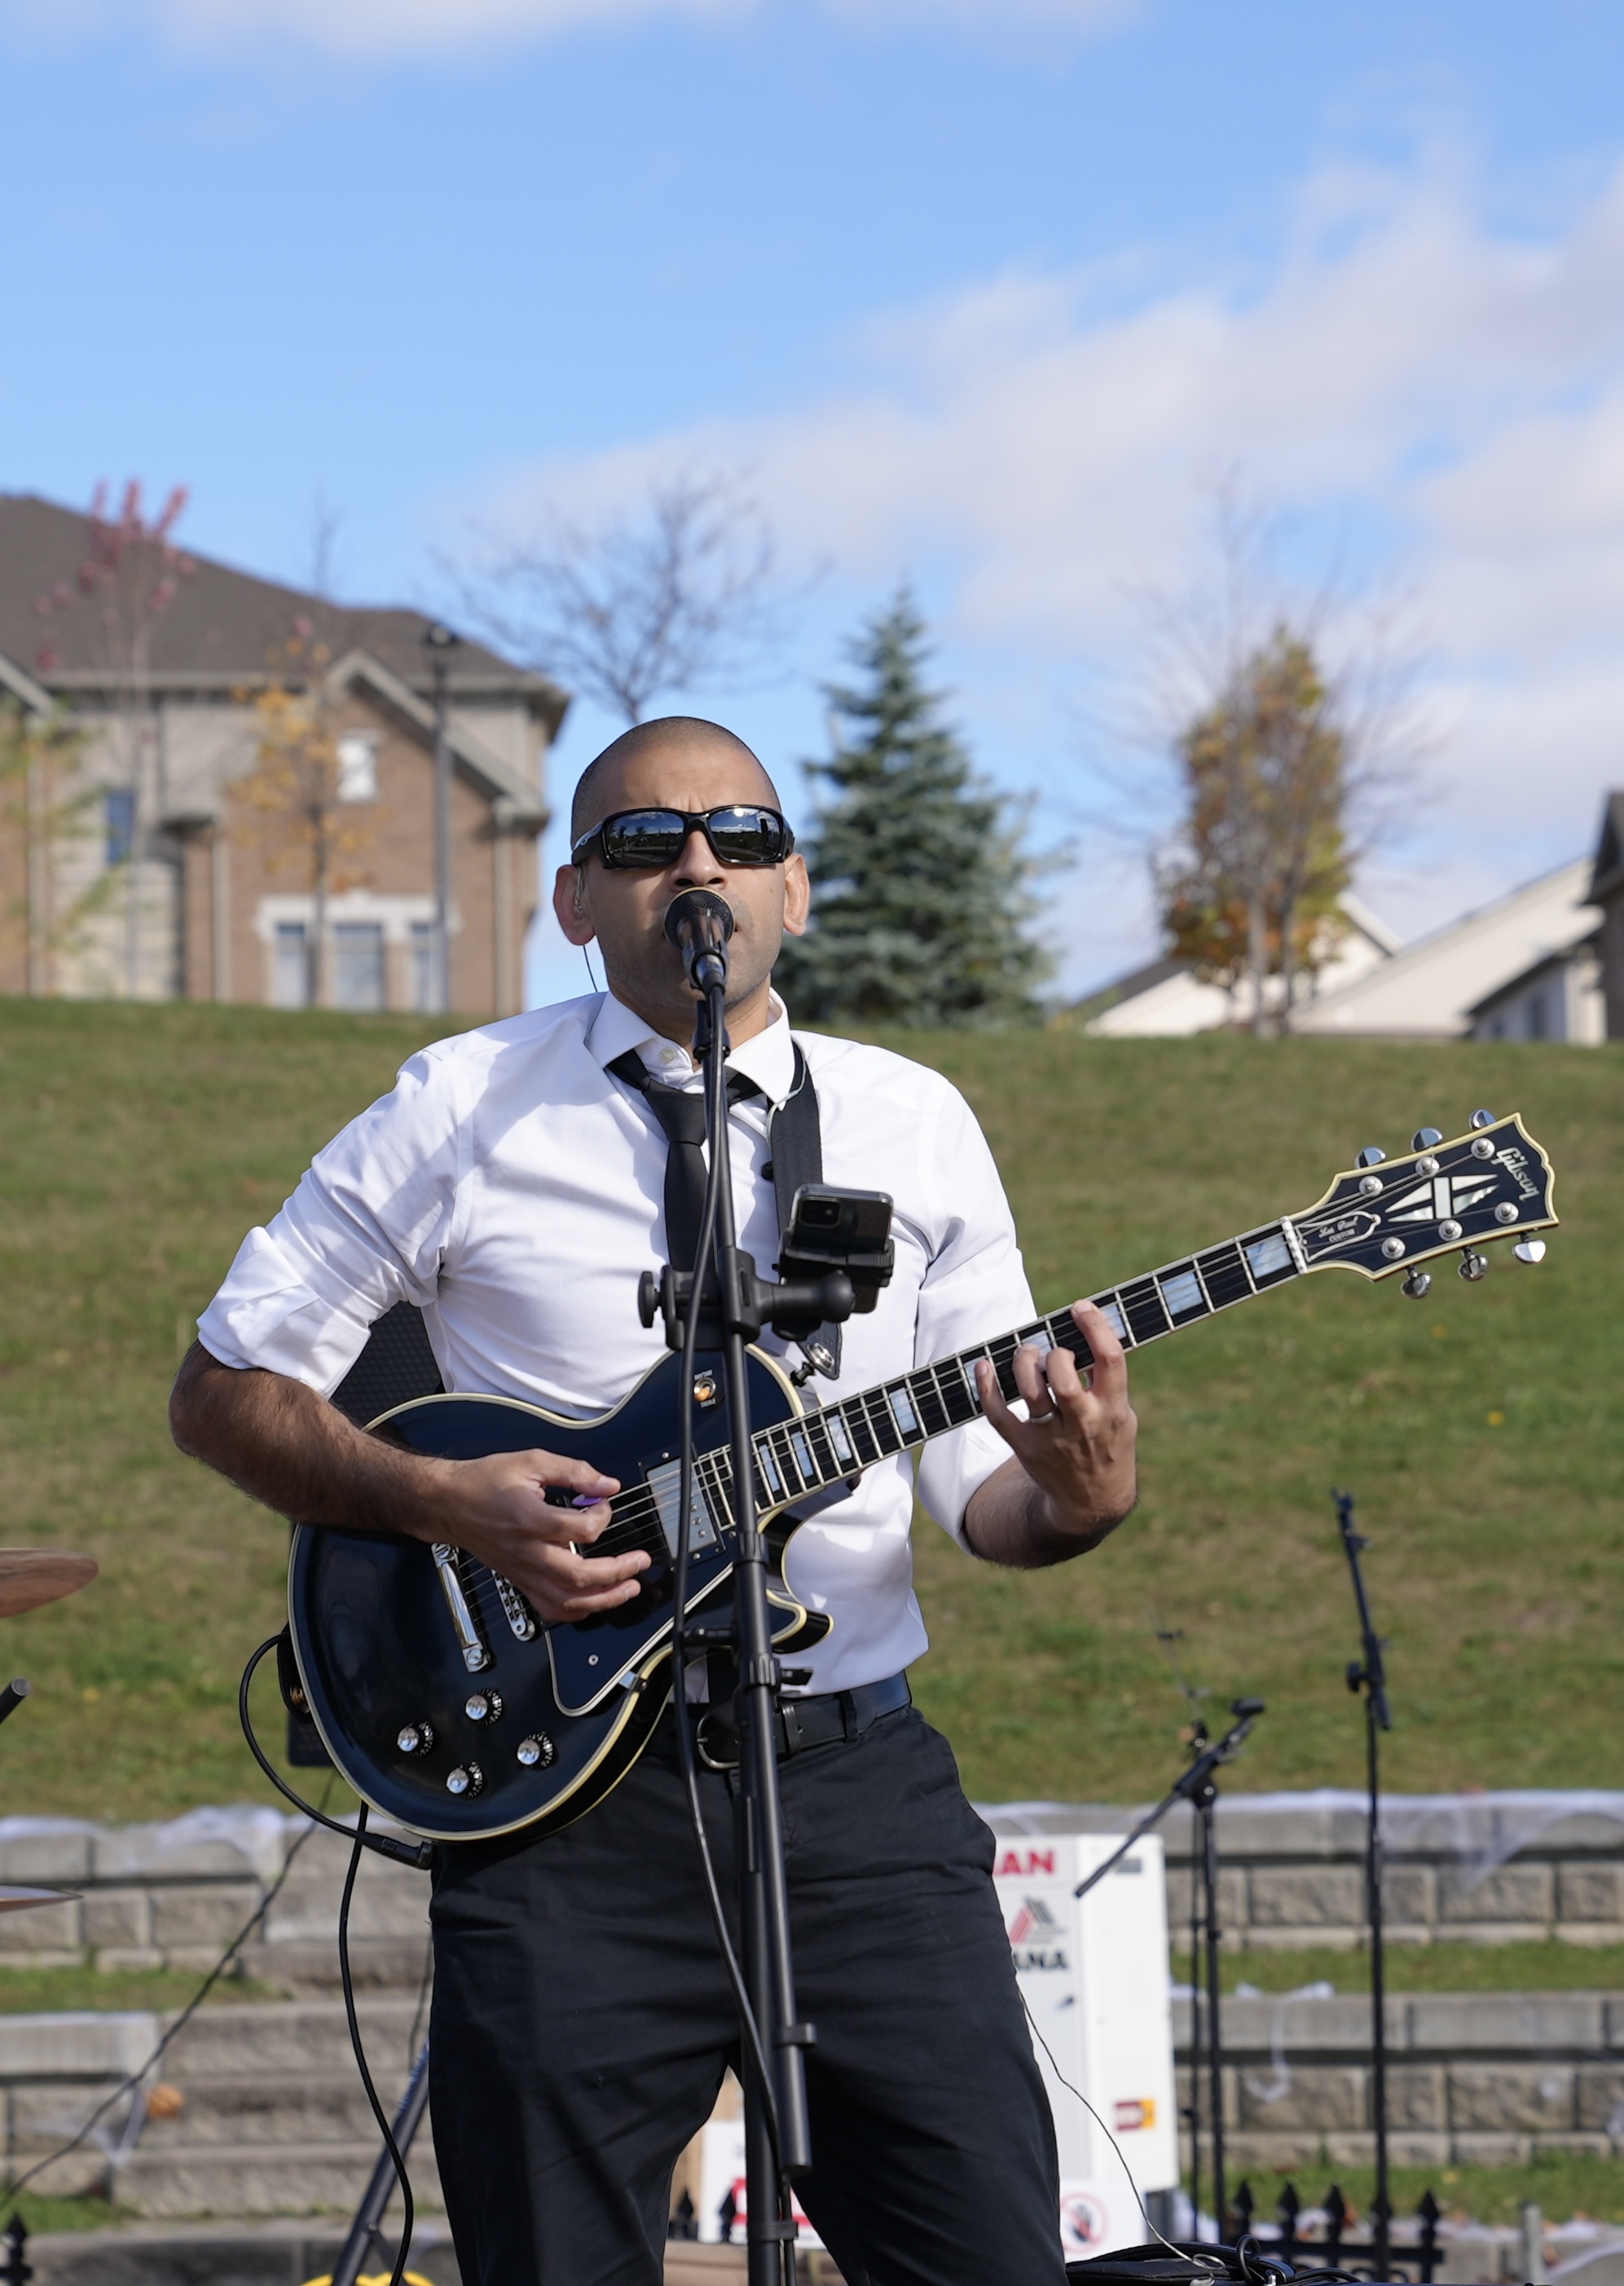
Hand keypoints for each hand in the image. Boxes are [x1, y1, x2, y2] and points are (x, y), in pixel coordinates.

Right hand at [425, 1448, 646, 1624]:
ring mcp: (523, 1571)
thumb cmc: (484, 1482)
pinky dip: (576, 1611)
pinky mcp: (519, 1580)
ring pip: (567, 1601)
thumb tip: (606, 1484)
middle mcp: (527, 1551)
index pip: (581, 1530)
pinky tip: (594, 1601)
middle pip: (579, 1576)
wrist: (448, 1503)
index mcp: (530, 1519)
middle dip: (618, 1573)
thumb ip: (573, 1471)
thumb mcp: (531, 1461)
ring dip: (604, 1599)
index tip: (603, 1503)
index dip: (603, 1515)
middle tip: (640, 1562)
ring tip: (628, 1589)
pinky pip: (550, 1608)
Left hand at [972, 1299, 1136, 1550]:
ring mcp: (1052, 1438)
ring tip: (1027, 1355)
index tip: (1081, 1308)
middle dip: (1055, 1354)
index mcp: (1113, 1408)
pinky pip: (998, 1415)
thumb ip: (1105, 1379)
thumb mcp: (1121, 1413)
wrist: (1092, 1501)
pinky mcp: (1025, 1448)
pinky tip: (984, 1366)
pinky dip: (986, 1388)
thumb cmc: (1107, 1443)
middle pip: (1063, 1378)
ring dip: (1024, 1362)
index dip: (1094, 1327)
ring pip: (1030, 1392)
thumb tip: (1083, 1331)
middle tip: (1053, 1353)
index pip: (1109, 1359)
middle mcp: (1083, 1423)